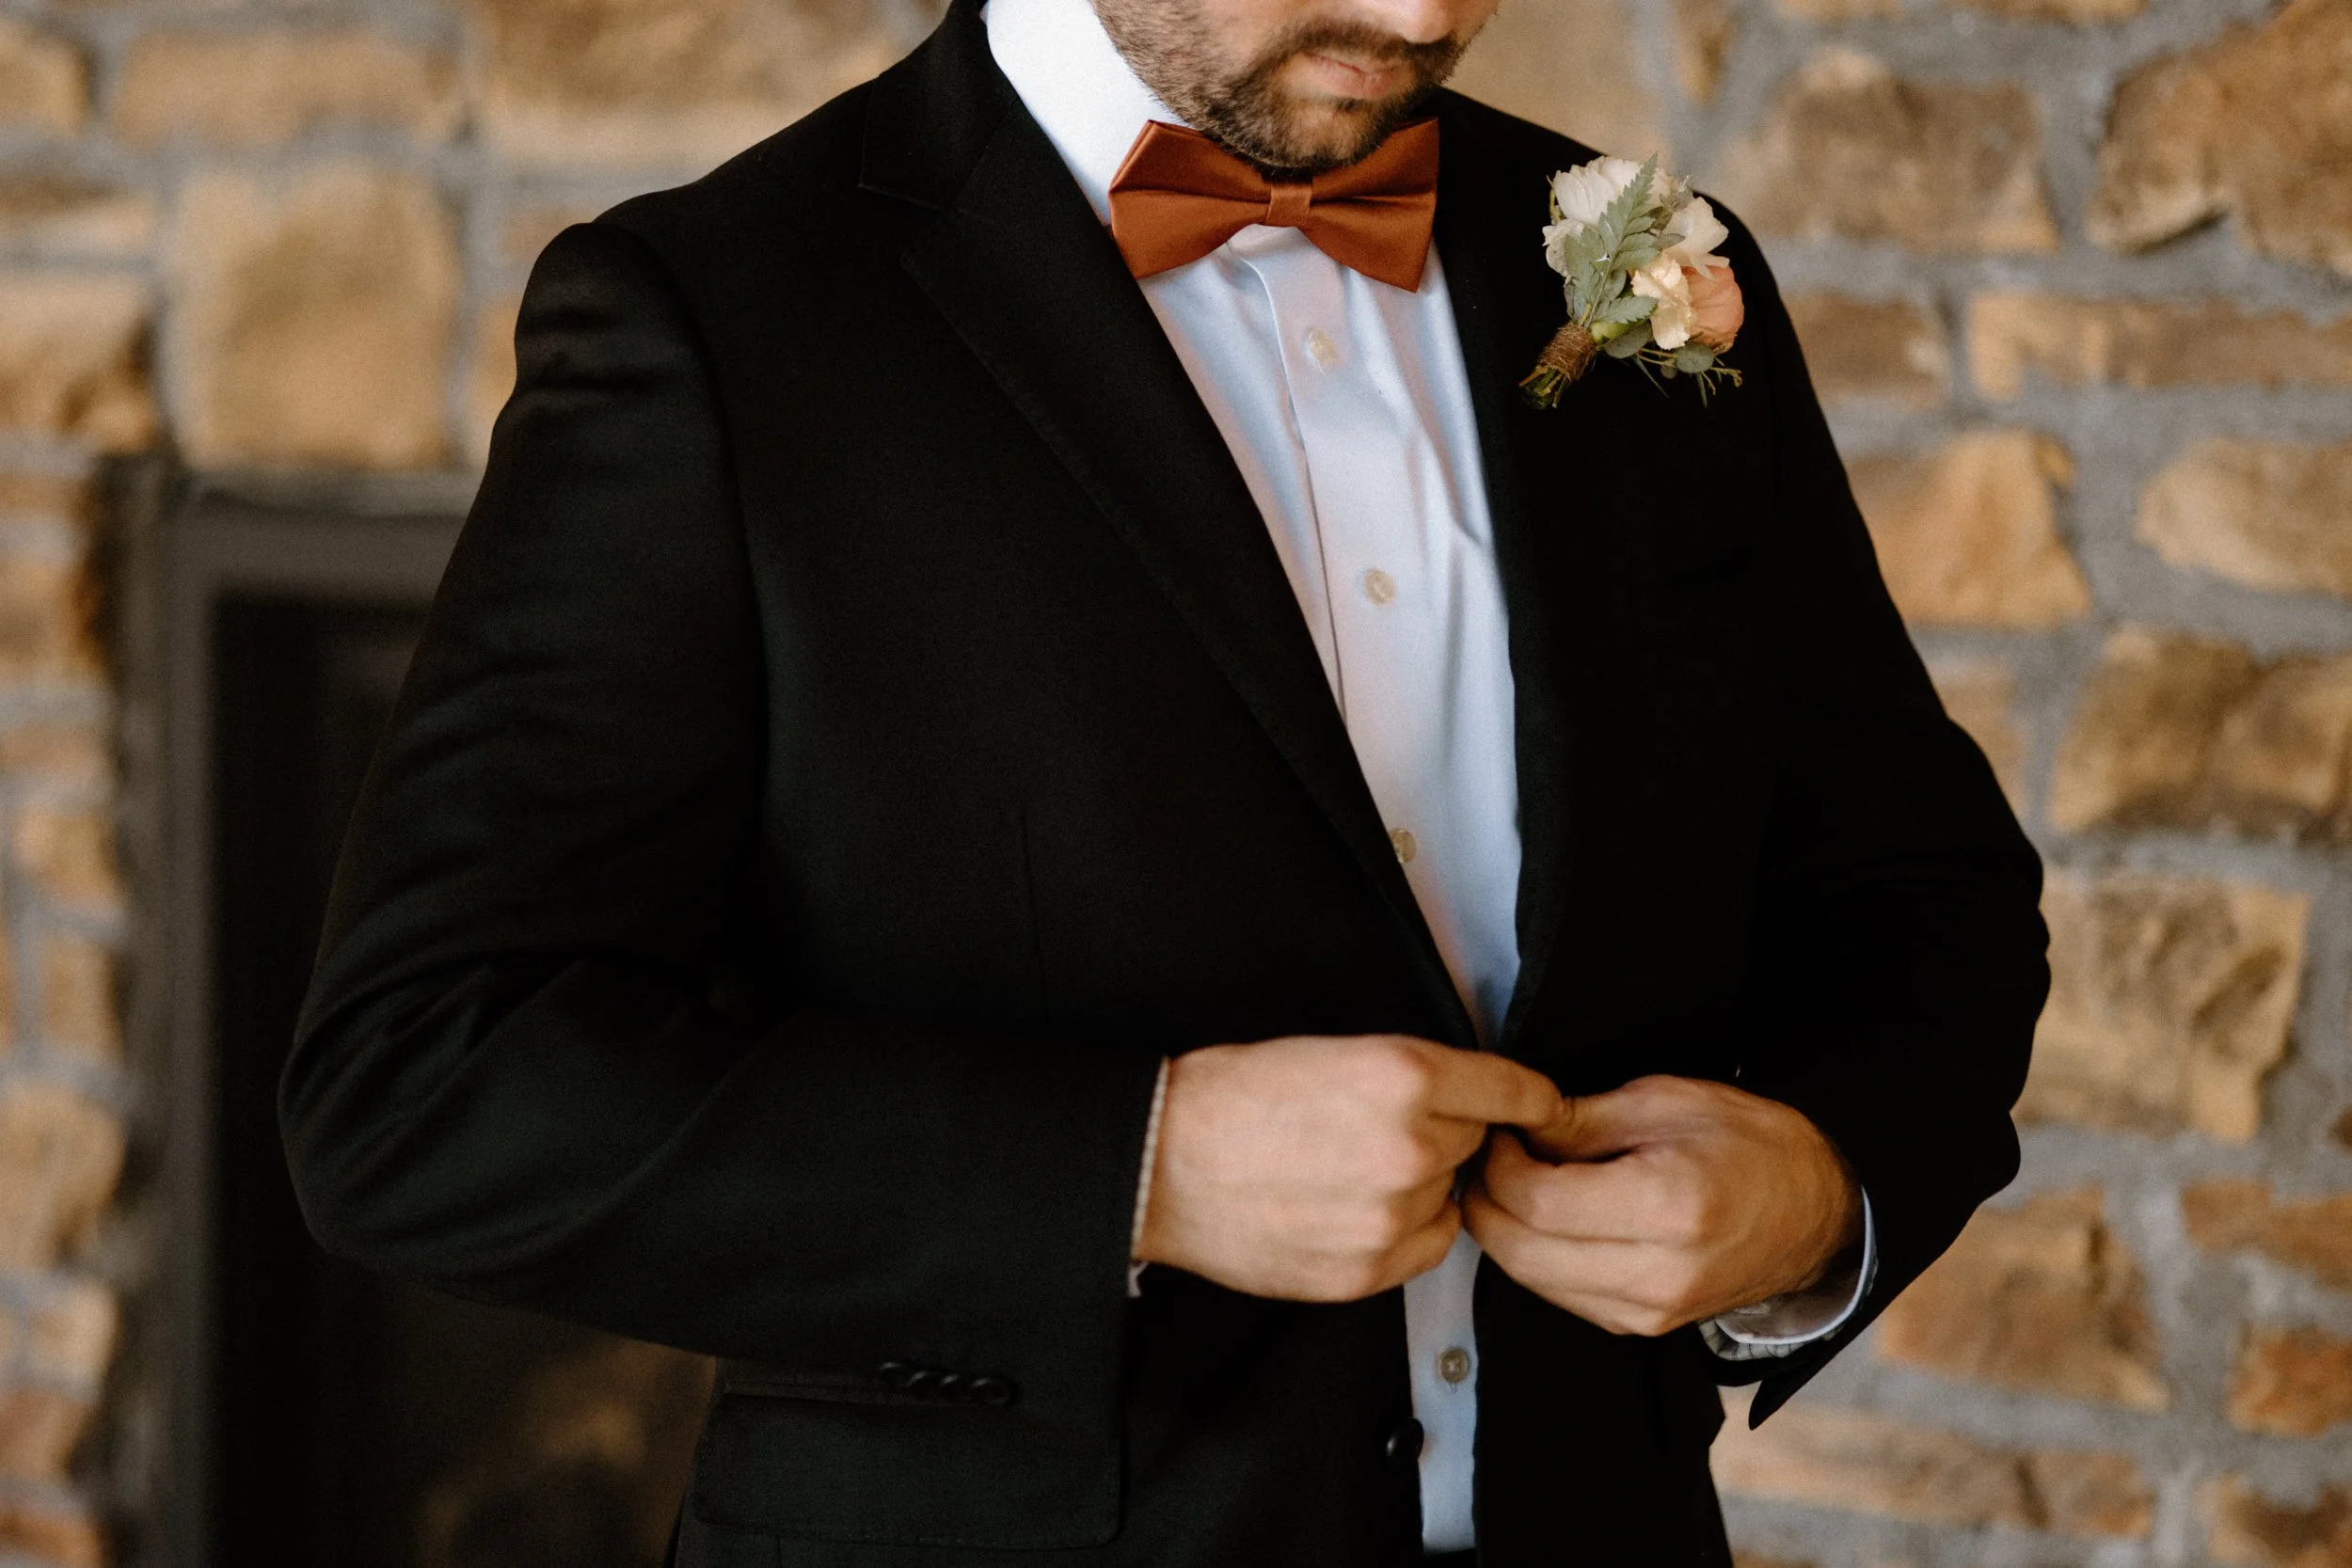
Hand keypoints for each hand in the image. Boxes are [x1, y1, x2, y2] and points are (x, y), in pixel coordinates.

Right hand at [1137, 1035, 1561, 1301]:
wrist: (1163, 1163)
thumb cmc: (1232, 1098)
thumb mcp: (1333, 1051)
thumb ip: (1415, 1075)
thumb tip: (1476, 1099)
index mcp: (1402, 1075)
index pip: (1512, 1089)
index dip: (1527, 1097)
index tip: (1539, 1106)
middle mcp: (1409, 1146)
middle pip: (1478, 1144)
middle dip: (1448, 1135)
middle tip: (1383, 1130)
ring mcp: (1391, 1215)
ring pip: (1451, 1196)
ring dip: (1423, 1185)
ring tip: (1352, 1170)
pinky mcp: (1367, 1270)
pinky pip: (1426, 1247)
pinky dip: (1405, 1230)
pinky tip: (1351, 1208)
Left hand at [1462, 1075, 1860, 1335]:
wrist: (1817, 1213)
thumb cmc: (1749, 1144)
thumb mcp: (1665, 1103)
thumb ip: (1579, 1121)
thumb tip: (1512, 1126)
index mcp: (1669, 1208)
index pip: (1538, 1202)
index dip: (1499, 1164)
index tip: (1499, 1130)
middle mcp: (1659, 1274)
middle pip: (1522, 1250)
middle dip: (1487, 1199)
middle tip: (1489, 1154)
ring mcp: (1650, 1312)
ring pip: (1530, 1279)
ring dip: (1504, 1230)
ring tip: (1514, 1180)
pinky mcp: (1642, 1327)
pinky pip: (1559, 1295)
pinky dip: (1535, 1257)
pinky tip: (1543, 1218)